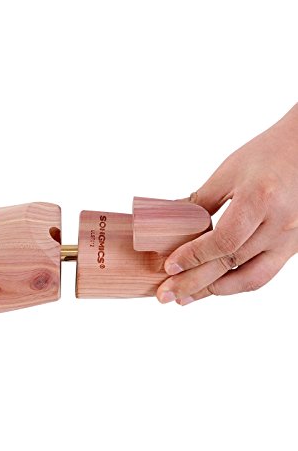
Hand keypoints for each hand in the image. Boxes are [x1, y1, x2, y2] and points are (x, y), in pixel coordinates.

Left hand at [157, 104, 297, 304]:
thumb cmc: (268, 153)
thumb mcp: (228, 172)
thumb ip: (200, 201)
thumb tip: (168, 223)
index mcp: (261, 200)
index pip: (223, 241)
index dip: (193, 257)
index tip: (169, 267)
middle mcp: (280, 224)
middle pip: (232, 264)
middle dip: (194, 283)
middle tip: (165, 294)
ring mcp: (290, 239)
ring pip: (249, 278)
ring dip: (213, 291)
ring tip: (185, 298)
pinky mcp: (293, 247)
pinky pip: (263, 273)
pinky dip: (235, 284)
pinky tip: (213, 287)